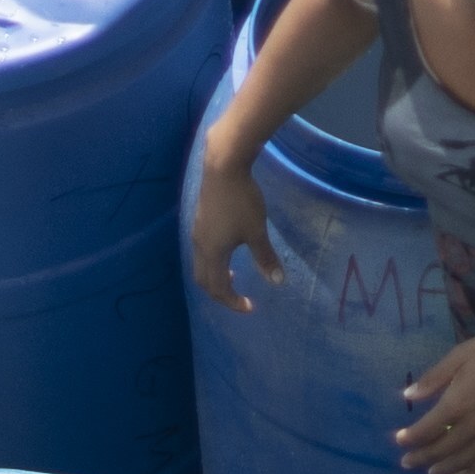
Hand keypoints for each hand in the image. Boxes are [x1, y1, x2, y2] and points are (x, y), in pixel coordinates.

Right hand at [187, 148, 271, 313]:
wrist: (223, 167)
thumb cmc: (241, 201)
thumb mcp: (257, 231)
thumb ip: (265, 258)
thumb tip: (277, 282)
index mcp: (212, 253)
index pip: (218, 288)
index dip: (233, 302)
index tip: (250, 307)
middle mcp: (200, 246)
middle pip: (203, 280)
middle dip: (220, 293)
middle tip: (238, 296)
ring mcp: (197, 232)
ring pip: (201, 265)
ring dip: (216, 276)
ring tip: (234, 275)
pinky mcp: (200, 219)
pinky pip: (202, 251)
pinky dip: (213, 262)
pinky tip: (229, 250)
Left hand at [392, 321, 474, 473]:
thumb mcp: (461, 355)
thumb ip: (434, 378)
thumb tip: (409, 395)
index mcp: (457, 404)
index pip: (427, 429)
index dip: (411, 438)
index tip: (399, 440)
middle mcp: (472, 426)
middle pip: (442, 449)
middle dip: (422, 458)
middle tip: (407, 463)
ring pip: (464, 460)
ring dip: (445, 469)